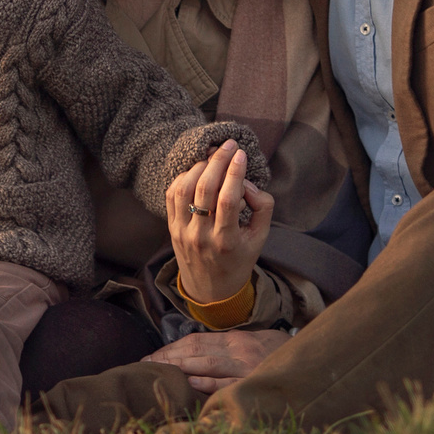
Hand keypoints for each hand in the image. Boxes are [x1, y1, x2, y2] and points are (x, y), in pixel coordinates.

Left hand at [148, 328, 285, 394]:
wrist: (309, 360)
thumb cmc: (275, 353)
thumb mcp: (251, 342)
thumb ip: (226, 347)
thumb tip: (195, 355)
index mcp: (234, 339)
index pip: (195, 340)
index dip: (171, 348)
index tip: (151, 356)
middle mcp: (238, 349)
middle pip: (195, 351)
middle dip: (168, 358)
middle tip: (144, 365)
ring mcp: (246, 366)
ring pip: (207, 364)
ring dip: (180, 368)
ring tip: (158, 372)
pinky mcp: (254, 380)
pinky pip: (227, 382)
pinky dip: (207, 382)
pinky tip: (190, 384)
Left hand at [166, 141, 272, 305]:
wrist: (211, 289)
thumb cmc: (239, 260)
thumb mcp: (260, 238)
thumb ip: (262, 207)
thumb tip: (247, 182)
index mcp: (226, 240)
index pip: (228, 199)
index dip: (235, 172)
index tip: (242, 154)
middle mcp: (201, 235)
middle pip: (205, 188)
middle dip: (218, 160)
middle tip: (229, 144)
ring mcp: (182, 231)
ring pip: (185, 188)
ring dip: (199, 166)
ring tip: (213, 154)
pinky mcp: (171, 228)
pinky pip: (172, 195)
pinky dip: (183, 177)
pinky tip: (197, 170)